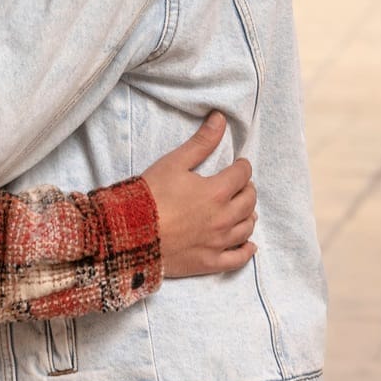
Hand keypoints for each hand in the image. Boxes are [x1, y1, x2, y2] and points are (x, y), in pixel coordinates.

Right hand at [142, 113, 256, 277]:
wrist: (130, 233)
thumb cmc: (150, 195)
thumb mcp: (174, 162)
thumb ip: (201, 142)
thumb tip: (220, 118)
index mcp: (217, 192)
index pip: (242, 175)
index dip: (242, 167)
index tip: (239, 165)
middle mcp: (224, 218)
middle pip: (249, 202)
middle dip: (247, 190)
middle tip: (240, 185)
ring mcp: (218, 242)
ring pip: (246, 228)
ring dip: (248, 216)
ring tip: (243, 210)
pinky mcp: (209, 262)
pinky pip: (237, 259)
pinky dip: (247, 251)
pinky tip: (249, 245)